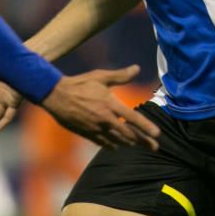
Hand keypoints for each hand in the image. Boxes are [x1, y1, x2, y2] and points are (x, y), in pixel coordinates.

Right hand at [41, 65, 160, 150]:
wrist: (56, 95)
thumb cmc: (80, 83)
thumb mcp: (100, 76)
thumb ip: (120, 75)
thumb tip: (137, 68)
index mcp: (110, 104)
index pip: (133, 118)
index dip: (146, 127)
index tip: (157, 134)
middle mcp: (105, 119)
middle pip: (129, 134)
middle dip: (144, 142)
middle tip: (155, 147)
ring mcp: (96, 128)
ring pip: (118, 141)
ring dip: (129, 143)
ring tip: (137, 144)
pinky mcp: (87, 134)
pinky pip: (104, 144)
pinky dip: (113, 145)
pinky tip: (117, 146)